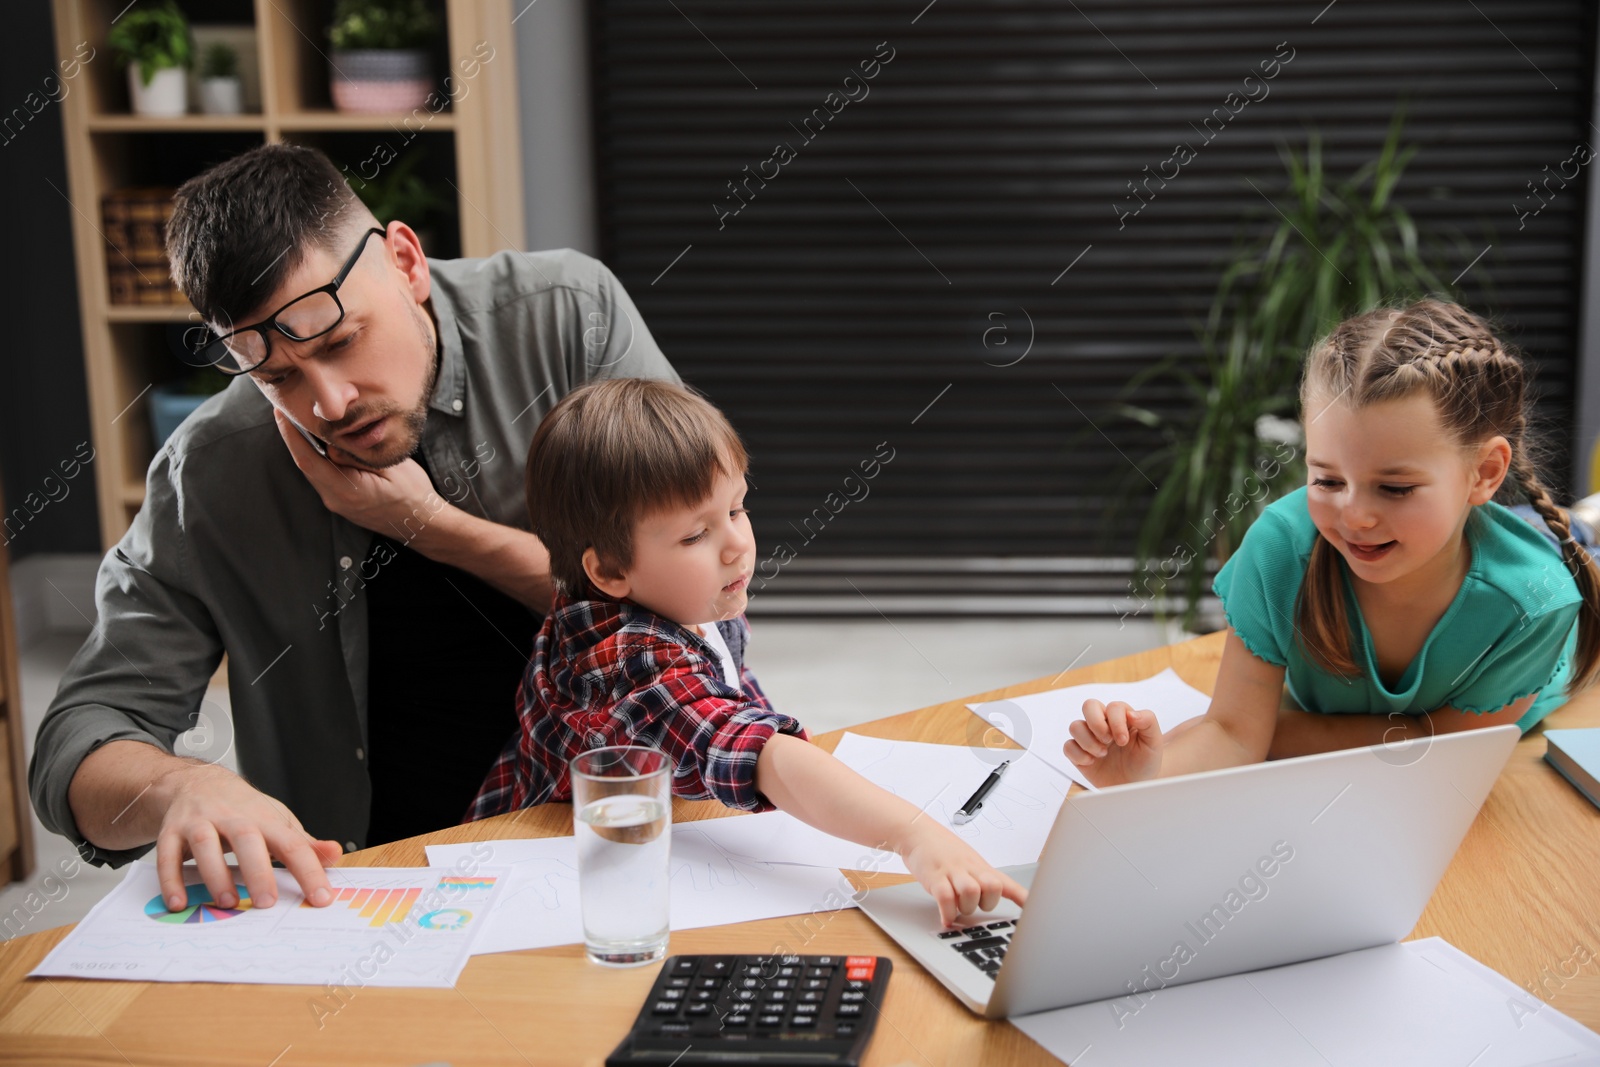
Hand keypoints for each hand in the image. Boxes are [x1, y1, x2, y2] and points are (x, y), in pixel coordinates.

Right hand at [155, 761, 341, 912]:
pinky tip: (178, 903)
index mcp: (264, 818)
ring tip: (227, 902)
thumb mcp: (277, 820)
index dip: (309, 870)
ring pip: (205, 844)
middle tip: (267, 903)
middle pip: (247, 839)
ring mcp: (200, 822)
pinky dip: (170, 880)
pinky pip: (166, 855)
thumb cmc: (242, 808)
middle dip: (258, 871)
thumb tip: (335, 854)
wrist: (197, 782)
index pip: (292, 844)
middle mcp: (232, 817)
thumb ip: (303, 843)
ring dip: (215, 874)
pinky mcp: (172, 831)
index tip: (322, 898)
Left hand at [273, 408, 440, 537]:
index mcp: (346, 490)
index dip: (291, 435)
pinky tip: (328, 442)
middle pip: (306, 463)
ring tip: (310, 421)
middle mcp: (334, 499)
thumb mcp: (389, 466)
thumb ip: (357, 455)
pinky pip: (325, 475)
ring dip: (310, 446)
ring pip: (315, 469)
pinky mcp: (341, 501)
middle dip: (297, 436)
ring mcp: (336, 503)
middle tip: (293, 409)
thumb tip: (332, 443)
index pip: (308, 460)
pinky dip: (322, 457)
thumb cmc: (412, 493)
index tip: (281, 412)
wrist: (421, 522)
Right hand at [899, 821, 1027, 927]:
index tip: (1034, 911)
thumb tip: (993, 898)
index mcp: (980, 867)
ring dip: (966, 907)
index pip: (1006, 883)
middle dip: (987, 903)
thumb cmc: (943, 850)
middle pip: (992, 886)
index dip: (1022, 898)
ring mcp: (952, 871)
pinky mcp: (935, 877)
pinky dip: (947, 912)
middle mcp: (970, 868)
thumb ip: (981, 880)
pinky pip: (945, 897)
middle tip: (975, 905)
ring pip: (971, 892)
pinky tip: (946, 919)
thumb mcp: (968, 862)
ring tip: (956, 910)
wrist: (918, 831)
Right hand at [1064, 700, 1163, 785]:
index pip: (1113, 707)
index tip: (1124, 742)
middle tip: (1107, 741)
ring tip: (1102, 754)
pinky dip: (1078, 755)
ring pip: (1075, 726)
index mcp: (1122, 717)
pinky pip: (1068, 746)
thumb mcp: (1154, 742)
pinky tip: (1092, 762)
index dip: (1116, 722)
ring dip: (1088, 742)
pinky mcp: (1079, 753)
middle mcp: (1103, 724)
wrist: (1136, 785)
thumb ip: (1148, 721)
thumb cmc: (1145, 762)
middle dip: (1096, 723)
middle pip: (1088, 705)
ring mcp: (1090, 738)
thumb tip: (1131, 713)